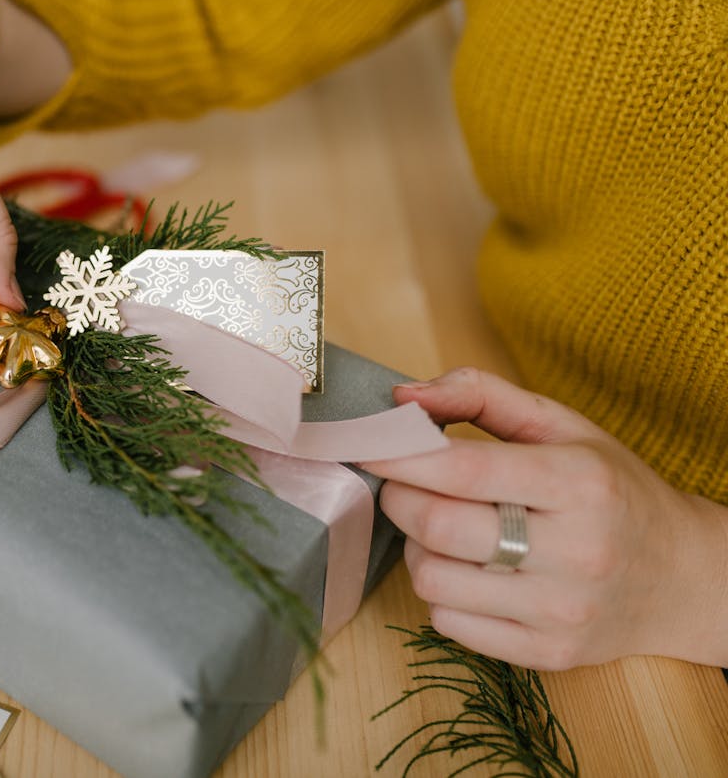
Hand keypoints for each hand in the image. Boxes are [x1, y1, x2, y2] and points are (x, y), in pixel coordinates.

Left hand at [364, 368, 727, 669]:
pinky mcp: (548, 655)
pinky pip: (447, 625)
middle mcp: (577, 551)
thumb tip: (403, 398)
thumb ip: (481, 395)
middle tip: (404, 486)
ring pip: (432, 580)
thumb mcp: (564, 426)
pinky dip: (441, 595)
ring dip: (418, 550)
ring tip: (444, 532)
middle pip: (438, 528)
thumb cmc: (611, 491)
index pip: (465, 471)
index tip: (370, 446)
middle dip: (401, 500)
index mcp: (580, 483)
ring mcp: (562, 611)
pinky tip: (468, 573)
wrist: (680, 577)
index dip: (401, 457)